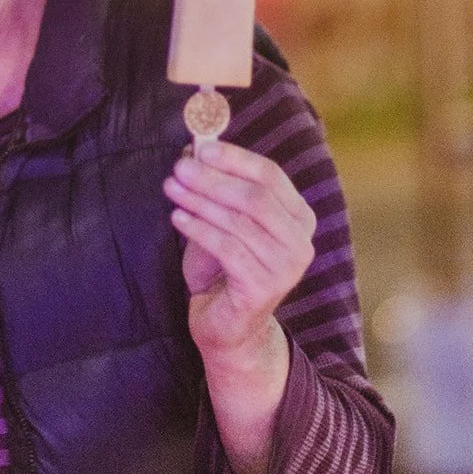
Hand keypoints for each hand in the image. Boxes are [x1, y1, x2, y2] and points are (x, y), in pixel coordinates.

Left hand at [162, 139, 315, 362]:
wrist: (227, 325)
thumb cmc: (225, 267)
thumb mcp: (223, 221)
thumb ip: (217, 189)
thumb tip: (194, 149)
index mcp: (299, 217)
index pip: (271, 175)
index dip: (235, 159)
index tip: (201, 147)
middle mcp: (301, 241)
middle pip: (256, 197)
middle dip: (213, 179)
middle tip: (180, 168)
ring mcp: (286, 268)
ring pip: (239, 222)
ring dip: (200, 201)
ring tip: (171, 189)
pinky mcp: (264, 288)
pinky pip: (228, 249)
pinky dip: (199, 229)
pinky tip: (177, 218)